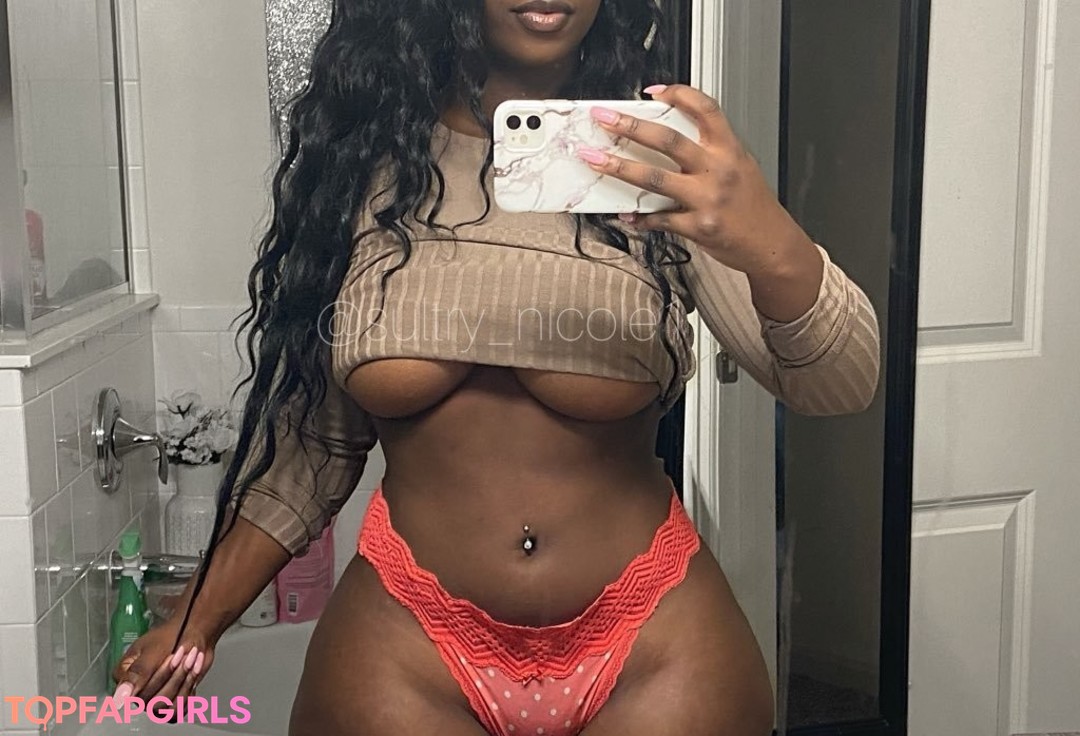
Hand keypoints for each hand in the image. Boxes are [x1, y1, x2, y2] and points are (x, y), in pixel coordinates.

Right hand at [111, 621, 214, 707]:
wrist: (194, 633)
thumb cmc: (171, 635)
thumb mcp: (152, 651)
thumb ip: (136, 675)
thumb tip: (119, 698)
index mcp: (126, 677)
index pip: (136, 693)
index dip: (158, 676)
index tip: (171, 658)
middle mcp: (137, 690)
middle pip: (153, 701)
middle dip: (174, 676)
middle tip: (183, 655)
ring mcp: (154, 697)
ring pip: (167, 707)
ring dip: (184, 683)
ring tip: (190, 662)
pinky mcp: (169, 701)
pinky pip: (178, 710)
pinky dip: (189, 691)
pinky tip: (193, 674)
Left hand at [577, 84, 813, 277]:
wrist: (771, 244)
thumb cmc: (753, 206)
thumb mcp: (740, 166)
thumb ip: (710, 151)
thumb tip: (668, 140)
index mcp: (729, 150)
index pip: (704, 110)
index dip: (678, 94)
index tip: (652, 91)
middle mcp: (718, 170)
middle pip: (668, 140)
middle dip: (631, 126)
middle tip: (604, 118)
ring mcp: (706, 199)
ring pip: (655, 178)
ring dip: (620, 167)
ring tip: (596, 159)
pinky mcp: (698, 227)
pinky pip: (660, 219)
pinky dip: (640, 216)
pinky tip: (626, 213)